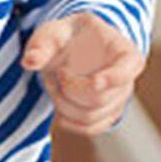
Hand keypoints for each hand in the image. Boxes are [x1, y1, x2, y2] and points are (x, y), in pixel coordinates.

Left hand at [21, 13, 145, 136]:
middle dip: (70, 89)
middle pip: (101, 97)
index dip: (114, 78)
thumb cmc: (68, 36)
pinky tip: (58, 106)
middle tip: (58, 72)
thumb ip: (42, 44)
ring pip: (91, 116)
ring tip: (56, 83)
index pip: (130, 66)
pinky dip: (70, 121)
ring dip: (64, 103)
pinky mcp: (108, 115)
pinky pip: (91, 128)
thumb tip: (30, 61)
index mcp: (123, 51)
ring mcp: (119, 99)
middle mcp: (126, 78)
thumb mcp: (55, 32)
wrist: (73, 48)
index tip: (95, 81)